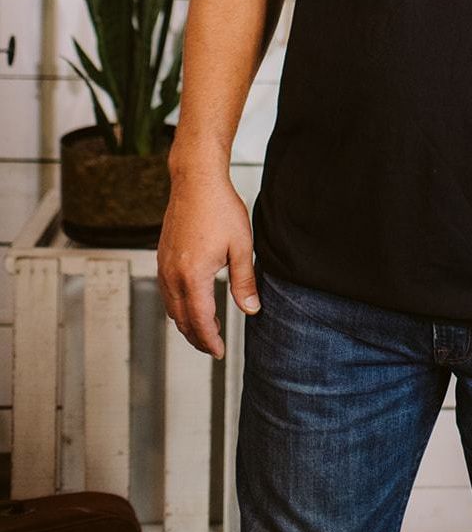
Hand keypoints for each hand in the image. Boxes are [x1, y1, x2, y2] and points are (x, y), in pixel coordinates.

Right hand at [156, 169, 260, 358]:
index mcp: (193, 276)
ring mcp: (164, 266)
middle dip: (197, 337)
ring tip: (208, 327)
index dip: (210, 340)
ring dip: (187, 323)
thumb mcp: (241, 246)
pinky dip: (179, 306)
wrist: (196, 180)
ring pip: (171, 308)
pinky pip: (167, 292)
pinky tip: (194, 302)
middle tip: (213, 346)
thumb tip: (251, 310)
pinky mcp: (162, 257)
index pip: (200, 321)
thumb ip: (244, 282)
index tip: (220, 351)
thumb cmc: (219, 207)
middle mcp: (172, 275)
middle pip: (182, 320)